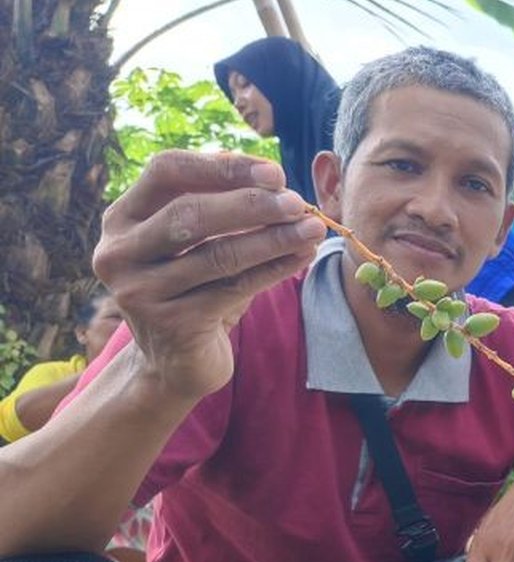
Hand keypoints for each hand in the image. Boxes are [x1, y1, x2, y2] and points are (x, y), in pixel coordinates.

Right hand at [94, 151, 324, 399]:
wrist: (175, 361)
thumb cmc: (194, 287)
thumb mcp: (198, 241)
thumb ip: (221, 205)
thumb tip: (274, 179)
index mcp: (122, 218)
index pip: (166, 172)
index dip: (222, 167)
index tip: (275, 172)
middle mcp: (119, 252)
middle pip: (189, 215)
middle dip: (251, 205)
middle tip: (298, 204)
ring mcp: (140, 292)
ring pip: (217, 255)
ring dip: (273, 239)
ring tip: (313, 229)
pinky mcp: (171, 325)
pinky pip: (233, 289)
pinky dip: (274, 269)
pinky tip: (302, 256)